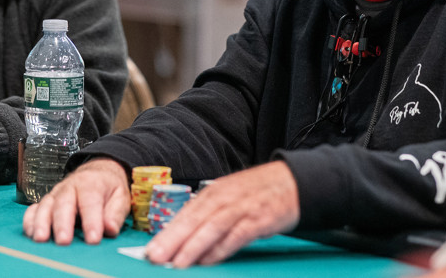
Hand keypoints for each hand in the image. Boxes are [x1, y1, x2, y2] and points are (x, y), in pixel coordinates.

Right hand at [22, 158, 130, 244]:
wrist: (98, 170)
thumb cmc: (109, 187)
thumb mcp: (121, 196)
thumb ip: (116, 213)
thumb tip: (110, 229)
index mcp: (92, 183)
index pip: (91, 203)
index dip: (92, 222)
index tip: (93, 239)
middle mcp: (70, 186)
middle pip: (64, 204)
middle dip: (62, 223)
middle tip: (63, 241)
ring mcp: (56, 193)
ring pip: (46, 206)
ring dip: (41, 223)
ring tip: (41, 239)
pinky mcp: (47, 201)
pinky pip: (34, 208)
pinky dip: (30, 220)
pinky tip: (30, 233)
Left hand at [145, 160, 299, 267]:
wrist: (293, 181)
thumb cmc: (258, 192)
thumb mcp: (230, 195)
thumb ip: (209, 213)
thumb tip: (184, 236)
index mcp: (215, 191)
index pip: (186, 213)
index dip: (167, 232)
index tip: (151, 249)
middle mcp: (225, 197)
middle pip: (194, 220)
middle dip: (172, 240)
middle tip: (155, 257)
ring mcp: (242, 207)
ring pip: (212, 228)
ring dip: (192, 247)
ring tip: (177, 263)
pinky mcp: (259, 218)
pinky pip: (236, 236)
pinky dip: (221, 249)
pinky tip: (208, 261)